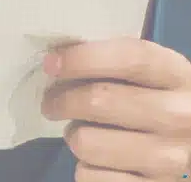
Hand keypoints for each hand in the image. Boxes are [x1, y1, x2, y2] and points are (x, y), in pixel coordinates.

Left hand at [41, 37, 190, 180]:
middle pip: (100, 100)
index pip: (129, 58)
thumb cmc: (155, 99)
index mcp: (175, 74)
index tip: (50, 64)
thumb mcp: (148, 73)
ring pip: (88, 143)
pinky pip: (91, 178)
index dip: (82, 58)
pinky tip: (98, 160)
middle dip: (61, 99)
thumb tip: (57, 59)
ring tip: (81, 132)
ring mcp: (171, 160)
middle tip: (51, 102)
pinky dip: (85, 169)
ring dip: (74, 136)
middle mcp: (180, 116)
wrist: (189, 144)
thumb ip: (112, 60)